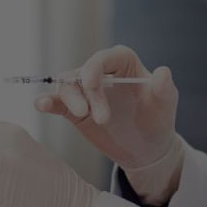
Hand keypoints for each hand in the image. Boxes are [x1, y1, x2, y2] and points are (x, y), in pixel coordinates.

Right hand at [37, 46, 183, 200]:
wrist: (146, 149)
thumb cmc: (157, 119)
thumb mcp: (165, 104)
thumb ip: (163, 88)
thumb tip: (163, 73)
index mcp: (123, 63)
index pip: (104, 58)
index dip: (95, 68)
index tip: (92, 86)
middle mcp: (101, 73)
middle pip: (83, 73)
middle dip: (88, 94)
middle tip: (103, 120)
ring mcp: (86, 91)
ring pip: (67, 86)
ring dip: (69, 99)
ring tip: (79, 114)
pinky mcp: (75, 110)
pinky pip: (57, 102)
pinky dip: (47, 102)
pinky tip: (41, 104)